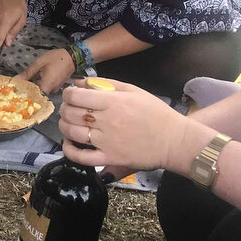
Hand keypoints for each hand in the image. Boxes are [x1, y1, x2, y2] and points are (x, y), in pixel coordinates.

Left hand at [19, 48, 74, 94]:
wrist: (72, 56)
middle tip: (17, 88)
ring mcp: (55, 88)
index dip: (25, 95)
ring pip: (41, 91)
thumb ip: (27, 73)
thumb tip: (16, 79)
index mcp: (47, 85)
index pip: (34, 96)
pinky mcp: (56, 86)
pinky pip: (46, 88)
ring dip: (33, 88)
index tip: (16, 92)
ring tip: (22, 84)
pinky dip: (39, 85)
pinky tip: (32, 81)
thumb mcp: (39, 63)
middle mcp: (52, 89)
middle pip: (37, 94)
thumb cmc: (56, 58)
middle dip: (27, 91)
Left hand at [58, 79, 188, 172]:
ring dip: (64, 126)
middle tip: (69, 109)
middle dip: (64, 109)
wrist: (175, 141)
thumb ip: (105, 84)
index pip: (76, 96)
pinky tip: (68, 143)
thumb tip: (79, 82)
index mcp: (113, 102)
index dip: (67, 94)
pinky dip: (69, 150)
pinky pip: (82, 157)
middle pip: (71, 114)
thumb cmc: (156, 113)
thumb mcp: (133, 90)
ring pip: (72, 133)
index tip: (71, 95)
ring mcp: (107, 142)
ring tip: (68, 123)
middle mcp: (107, 121)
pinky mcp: (110, 159)